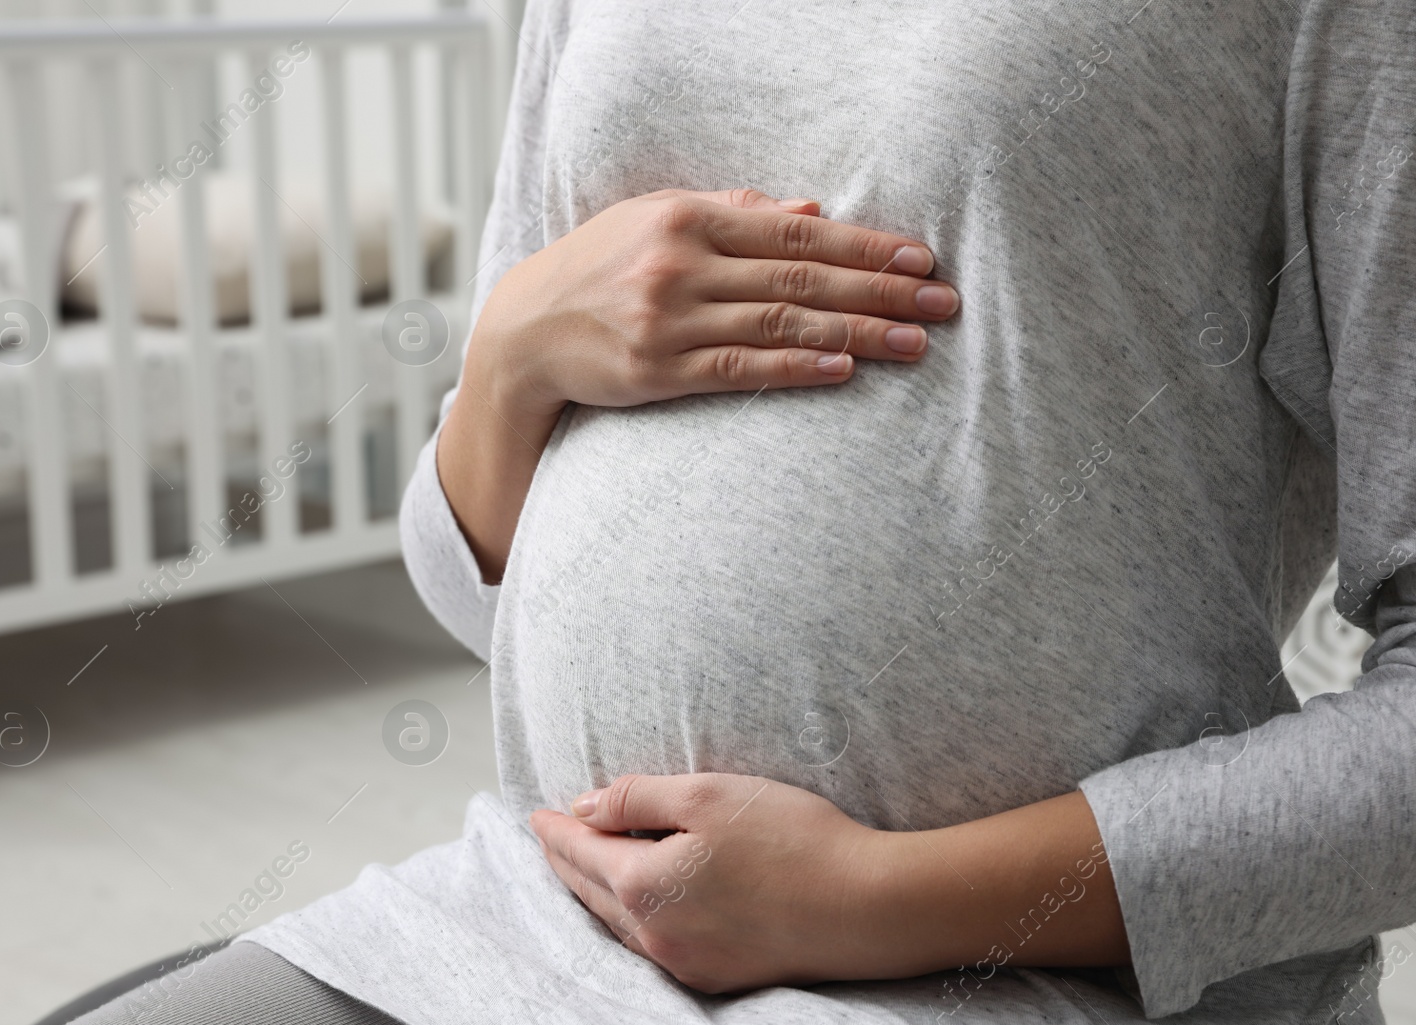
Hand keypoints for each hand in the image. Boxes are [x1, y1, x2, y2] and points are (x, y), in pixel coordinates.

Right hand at [469, 187, 957, 419]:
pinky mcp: (656, 371)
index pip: (796, 232)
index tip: (920, 256)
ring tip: (916, 342)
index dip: (864, 244)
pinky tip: (844, 368)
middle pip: (801, 275)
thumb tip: (812, 211)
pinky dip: (797, 366)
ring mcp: (667, 320)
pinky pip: (741, 368)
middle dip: (880, 289)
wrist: (525, 331)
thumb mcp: (658, 221)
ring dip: (856, 332)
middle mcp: (680, 265)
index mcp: (687, 218)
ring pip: (781, 322)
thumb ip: (735, 213)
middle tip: (942, 301)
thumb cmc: (601, 270)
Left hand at [530, 774, 1129, 994]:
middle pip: (590, 893)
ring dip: (595, 892)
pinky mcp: (718, 975)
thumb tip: (583, 807)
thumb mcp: (706, 795)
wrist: (866, 905)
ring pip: (618, 923)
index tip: (536, 813)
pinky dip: (631, 916)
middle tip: (548, 838)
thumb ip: (635, 798)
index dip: (556, 828)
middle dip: (565, 862)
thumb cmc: (792, 840)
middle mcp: (653, 935)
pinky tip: (640, 902)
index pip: (580, 851)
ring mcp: (685, 963)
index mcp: (641, 886)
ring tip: (583, 867)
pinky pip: (652, 943)